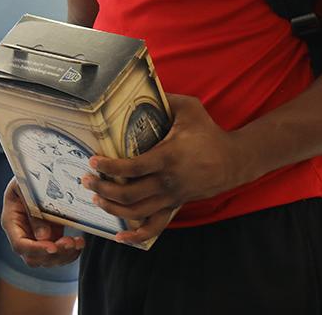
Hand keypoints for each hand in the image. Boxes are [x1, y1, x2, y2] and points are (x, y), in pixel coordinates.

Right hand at [0, 178, 83, 266]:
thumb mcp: (26, 187)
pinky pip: (58, 255)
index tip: (53, 247)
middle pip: (33, 258)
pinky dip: (70, 253)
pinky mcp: (49, 239)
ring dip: (65, 255)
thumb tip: (44, 237)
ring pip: (48, 260)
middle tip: (70, 242)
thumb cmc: (27, 177)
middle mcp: (21, 235)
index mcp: (11, 222)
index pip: (20, 245)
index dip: (36, 249)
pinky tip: (79, 243)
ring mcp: (35, 240)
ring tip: (78, 242)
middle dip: (54, 254)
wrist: (35, 175)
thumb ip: (33, 210)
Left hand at [83, 94, 252, 245]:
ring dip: (113, 208)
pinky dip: (138, 234)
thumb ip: (165, 97)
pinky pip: (156, 225)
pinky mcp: (176, 205)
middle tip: (86, 179)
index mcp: (168, 157)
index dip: (110, 167)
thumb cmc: (209, 132)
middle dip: (104, 189)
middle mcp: (168, 181)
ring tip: (95, 197)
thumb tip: (142, 84)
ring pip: (137, 212)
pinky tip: (122, 237)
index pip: (133, 168)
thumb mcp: (189, 108)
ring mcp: (172, 197)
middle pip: (130, 194)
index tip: (93, 161)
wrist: (235, 160)